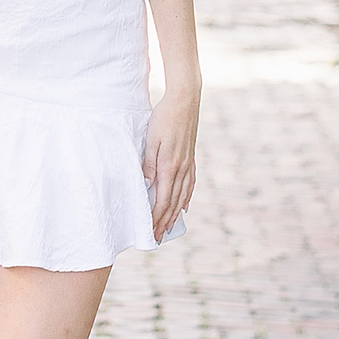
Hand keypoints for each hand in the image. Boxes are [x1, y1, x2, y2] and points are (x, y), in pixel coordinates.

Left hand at [142, 87, 197, 242]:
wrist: (185, 101)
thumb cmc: (164, 118)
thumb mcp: (151, 140)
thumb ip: (149, 164)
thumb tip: (147, 187)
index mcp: (170, 166)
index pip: (162, 200)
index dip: (156, 218)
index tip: (151, 232)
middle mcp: (182, 169)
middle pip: (173, 202)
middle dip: (165, 222)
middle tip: (158, 238)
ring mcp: (188, 164)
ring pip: (183, 195)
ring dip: (175, 213)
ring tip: (169, 227)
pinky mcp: (191, 158)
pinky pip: (190, 184)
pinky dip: (186, 198)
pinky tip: (184, 206)